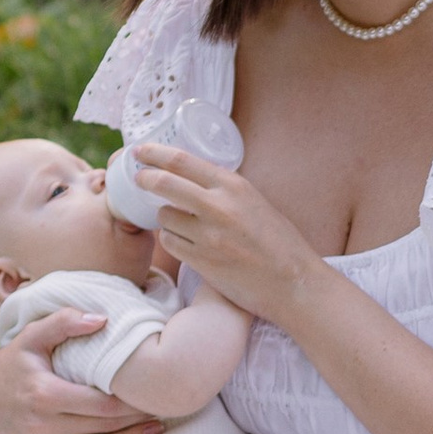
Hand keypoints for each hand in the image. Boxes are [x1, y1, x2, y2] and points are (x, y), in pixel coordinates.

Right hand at [0, 309, 161, 433]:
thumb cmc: (18, 358)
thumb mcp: (35, 334)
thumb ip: (66, 321)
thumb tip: (103, 319)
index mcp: (45, 394)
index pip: (103, 405)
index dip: (134, 403)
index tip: (154, 396)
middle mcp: (40, 426)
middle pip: (103, 429)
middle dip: (136, 422)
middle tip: (162, 412)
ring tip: (152, 432)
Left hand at [128, 144, 319, 318]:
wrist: (294, 283)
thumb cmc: (280, 244)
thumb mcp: (255, 202)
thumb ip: (225, 191)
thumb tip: (193, 182)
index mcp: (234, 186)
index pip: (182, 161)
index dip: (155, 153)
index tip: (141, 150)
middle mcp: (218, 206)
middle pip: (163, 183)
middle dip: (145, 178)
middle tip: (138, 178)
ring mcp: (208, 235)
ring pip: (164, 216)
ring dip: (164, 217)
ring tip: (177, 221)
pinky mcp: (201, 261)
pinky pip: (170, 243)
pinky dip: (171, 239)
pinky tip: (183, 241)